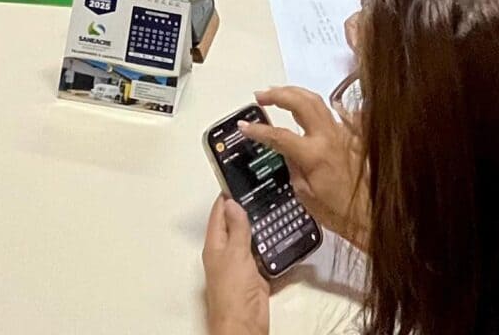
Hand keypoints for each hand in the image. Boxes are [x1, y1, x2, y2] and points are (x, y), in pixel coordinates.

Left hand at [201, 195, 270, 334]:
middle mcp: (226, 253)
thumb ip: (236, 229)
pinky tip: (283, 236)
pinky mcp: (256, 276)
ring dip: (261, 227)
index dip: (227, 196)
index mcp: (215, 246)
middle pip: (236, 225)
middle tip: (264, 190)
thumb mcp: (235, 254)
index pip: (218, 214)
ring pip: (251, 239)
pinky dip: (272, 247)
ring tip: (276, 207)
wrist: (244, 324)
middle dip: (248, 209)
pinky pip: (264, 257)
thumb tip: (232, 204)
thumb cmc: (233, 292)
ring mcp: (242, 265)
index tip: (239, 179)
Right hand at [243, 86, 368, 248]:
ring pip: (316, 100)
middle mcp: (328, 137)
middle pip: (300, 103)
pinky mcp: (349, 134)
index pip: (280, 134)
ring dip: (294, 93)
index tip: (244, 126)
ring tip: (276, 94)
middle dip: (277, 95)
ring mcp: (341, 132)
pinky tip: (304, 104)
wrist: (366, 212)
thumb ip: (292, 165)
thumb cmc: (334, 210)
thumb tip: (284, 147)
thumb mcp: (304, 192)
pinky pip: (330, 111)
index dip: (259, 130)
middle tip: (260, 96)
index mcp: (314, 154)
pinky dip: (314, 104)